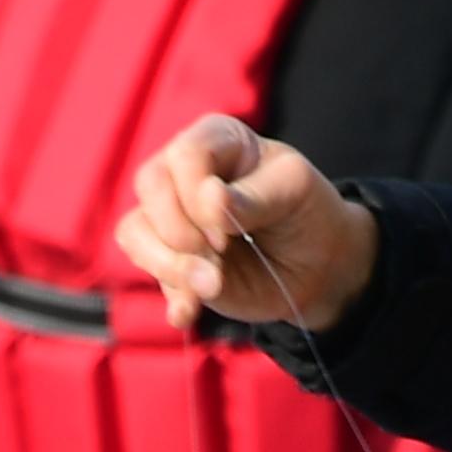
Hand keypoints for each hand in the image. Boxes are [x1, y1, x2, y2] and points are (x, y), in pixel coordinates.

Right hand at [112, 116, 380, 336]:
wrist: (315, 265)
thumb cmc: (305, 212)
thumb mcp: (293, 192)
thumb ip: (252, 197)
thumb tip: (208, 200)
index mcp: (216, 139)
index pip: (185, 155)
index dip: (198, 195)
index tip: (229, 231)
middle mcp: (183, 171)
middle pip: (150, 187)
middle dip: (180, 230)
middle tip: (221, 254)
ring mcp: (171, 215)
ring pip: (136, 231)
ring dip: (170, 266)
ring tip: (212, 287)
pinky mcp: (170, 258)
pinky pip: (148, 271)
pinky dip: (171, 295)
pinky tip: (188, 313)